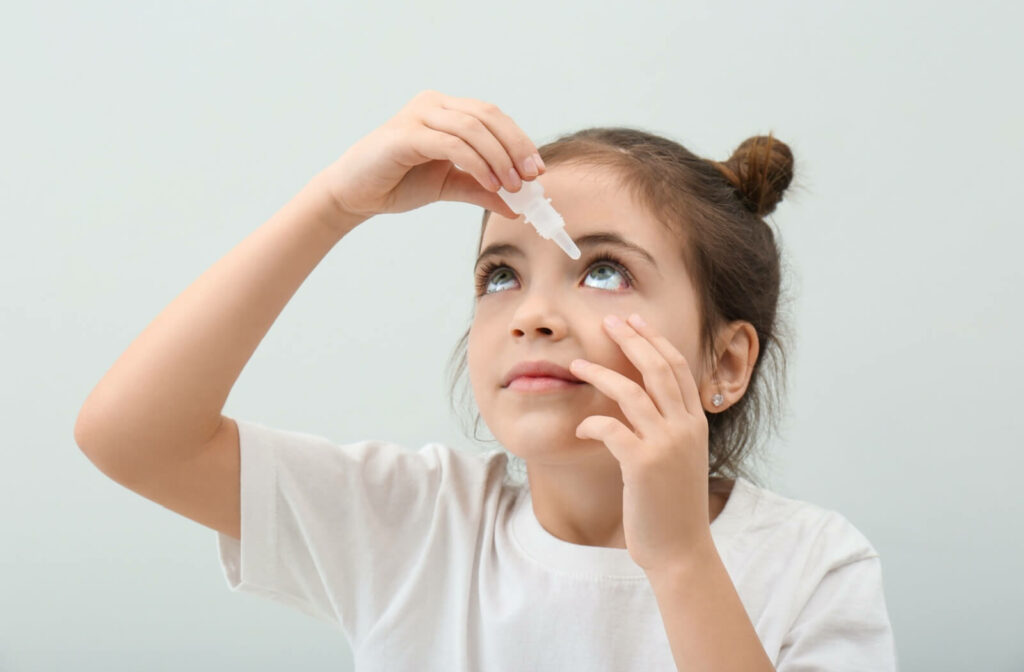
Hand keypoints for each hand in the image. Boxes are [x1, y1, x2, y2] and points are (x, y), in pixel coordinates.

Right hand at [317, 90, 543, 219]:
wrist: (355, 195)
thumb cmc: (398, 183)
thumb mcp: (449, 186)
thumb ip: (481, 190)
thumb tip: (516, 206)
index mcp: (445, 109)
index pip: (493, 116)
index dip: (519, 140)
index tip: (537, 170)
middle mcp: (433, 104)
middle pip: (488, 116)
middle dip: (515, 147)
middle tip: (530, 178)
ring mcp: (418, 115)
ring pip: (473, 128)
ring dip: (498, 158)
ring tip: (511, 186)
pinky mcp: (405, 134)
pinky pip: (452, 144)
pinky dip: (476, 163)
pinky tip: (490, 184)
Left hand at [569, 313, 714, 573]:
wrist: (681, 551)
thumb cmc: (672, 506)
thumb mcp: (679, 458)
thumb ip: (669, 428)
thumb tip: (643, 402)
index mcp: (696, 423)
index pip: (678, 367)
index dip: (655, 340)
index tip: (634, 320)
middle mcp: (686, 428)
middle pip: (658, 368)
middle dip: (632, 339)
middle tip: (608, 321)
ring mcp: (666, 445)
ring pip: (632, 392)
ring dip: (601, 374)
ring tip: (577, 365)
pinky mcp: (643, 464)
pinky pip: (611, 428)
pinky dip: (592, 421)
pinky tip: (581, 425)